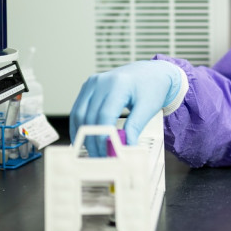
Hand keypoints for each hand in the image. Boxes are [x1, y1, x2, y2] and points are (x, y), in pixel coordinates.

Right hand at [69, 59, 184, 156]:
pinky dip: (80, 126)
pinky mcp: (88, 87)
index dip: (103, 137)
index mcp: (118, 84)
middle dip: (93, 140)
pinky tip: (85, 139)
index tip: (108, 154)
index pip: (104, 116)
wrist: (152, 72)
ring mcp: (92, 82)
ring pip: (79, 114)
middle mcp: (101, 81)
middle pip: (90, 117)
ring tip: (94, 152)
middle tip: (101, 158)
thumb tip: (124, 148)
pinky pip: (78, 109)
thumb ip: (134, 128)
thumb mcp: (147, 108)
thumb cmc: (152, 87)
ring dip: (83, 136)